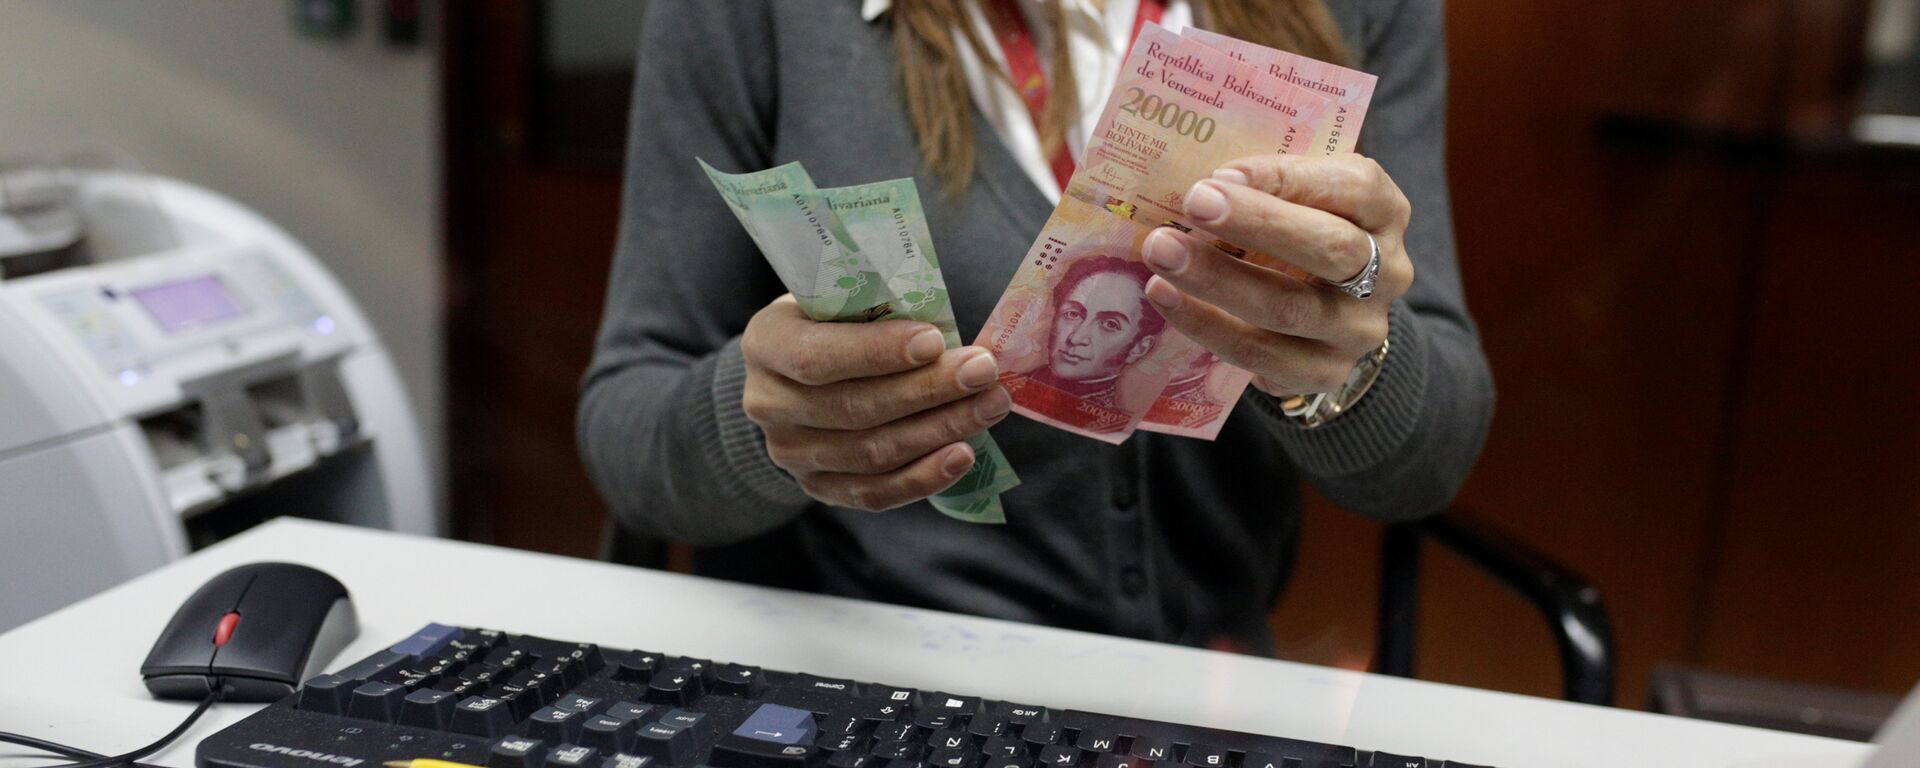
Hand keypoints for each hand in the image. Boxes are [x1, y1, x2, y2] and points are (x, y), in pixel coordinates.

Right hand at [740, 295, 1011, 511]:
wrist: (796, 375)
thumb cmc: (832, 323)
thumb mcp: (837, 300)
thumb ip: (875, 309)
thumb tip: (948, 330)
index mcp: (766, 343)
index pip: (818, 357)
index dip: (877, 353)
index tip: (935, 340)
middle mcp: (768, 403)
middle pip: (854, 408)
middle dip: (928, 390)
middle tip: (983, 371)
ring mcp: (790, 452)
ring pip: (870, 453)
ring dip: (939, 430)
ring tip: (989, 406)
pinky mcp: (818, 487)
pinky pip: (874, 493)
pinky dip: (923, 477)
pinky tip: (963, 454)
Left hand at [1140, 154, 1413, 395]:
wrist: (1331, 313)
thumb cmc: (1303, 233)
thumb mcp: (1305, 198)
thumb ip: (1270, 184)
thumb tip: (1198, 175)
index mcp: (1385, 213)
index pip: (1355, 188)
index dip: (1291, 178)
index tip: (1225, 172)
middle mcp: (1386, 274)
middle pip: (1332, 248)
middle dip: (1257, 223)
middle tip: (1192, 203)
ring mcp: (1357, 330)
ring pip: (1289, 308)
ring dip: (1217, 279)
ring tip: (1160, 251)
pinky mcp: (1324, 373)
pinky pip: (1261, 354)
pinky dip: (1206, 324)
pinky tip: (1165, 296)